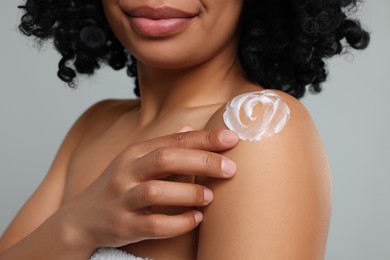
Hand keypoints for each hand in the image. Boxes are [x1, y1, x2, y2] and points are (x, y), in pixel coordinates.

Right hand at [60, 127, 238, 249]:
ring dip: (188, 193)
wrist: (81, 219)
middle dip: (201, 161)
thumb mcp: (136, 161)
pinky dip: (178, 222)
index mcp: (135, 153)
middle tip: (230, 168)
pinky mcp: (123, 226)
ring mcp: (122, 199)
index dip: (204, 139)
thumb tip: (191, 127)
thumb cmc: (117, 186)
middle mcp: (127, 172)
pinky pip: (153, 225)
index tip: (232, 138)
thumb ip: (164, 146)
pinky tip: (195, 219)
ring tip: (210, 197)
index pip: (173, 140)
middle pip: (166, 159)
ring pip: (156, 192)